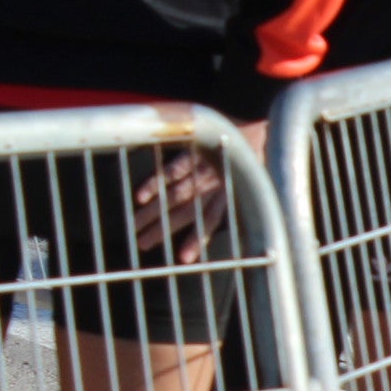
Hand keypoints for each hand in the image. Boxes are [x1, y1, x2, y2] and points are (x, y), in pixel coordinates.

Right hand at [132, 120, 268, 261]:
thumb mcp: (251, 188)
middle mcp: (214, 183)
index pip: (210, 221)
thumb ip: (234, 209)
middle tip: (142, 243)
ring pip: (174, 193)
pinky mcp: (192, 150)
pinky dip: (156, 182)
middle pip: (185, 211)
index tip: (182, 259)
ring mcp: (202, 167)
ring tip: (136, 226)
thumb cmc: (251, 165)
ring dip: (154, 211)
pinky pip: (172, 168)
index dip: (197, 239)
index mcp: (229, 195)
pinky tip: (140, 196)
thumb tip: (220, 235)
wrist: (255, 131)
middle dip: (163, 229)